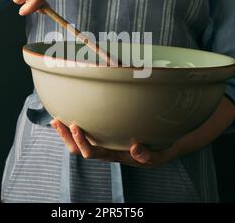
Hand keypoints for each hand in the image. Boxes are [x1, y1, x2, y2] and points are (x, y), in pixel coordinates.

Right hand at [50, 96, 234, 167]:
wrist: (180, 132)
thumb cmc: (148, 118)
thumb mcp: (127, 107)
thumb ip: (111, 96)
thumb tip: (95, 75)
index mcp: (109, 140)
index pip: (80, 141)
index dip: (65, 133)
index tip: (55, 119)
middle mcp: (118, 151)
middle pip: (88, 152)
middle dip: (74, 140)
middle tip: (69, 123)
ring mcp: (135, 156)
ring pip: (109, 157)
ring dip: (93, 146)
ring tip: (83, 129)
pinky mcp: (155, 158)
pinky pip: (146, 158)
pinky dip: (139, 152)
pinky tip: (134, 143)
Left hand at [50, 119, 178, 167]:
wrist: (165, 149)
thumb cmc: (160, 152)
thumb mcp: (158, 155)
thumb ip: (148, 155)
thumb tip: (134, 149)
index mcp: (115, 156)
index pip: (92, 152)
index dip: (81, 141)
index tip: (75, 126)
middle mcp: (106, 150)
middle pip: (79, 149)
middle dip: (66, 137)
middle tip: (56, 121)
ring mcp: (105, 143)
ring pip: (79, 142)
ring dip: (66, 132)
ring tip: (56, 119)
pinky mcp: (107, 136)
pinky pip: (88, 133)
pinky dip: (76, 126)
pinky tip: (72, 114)